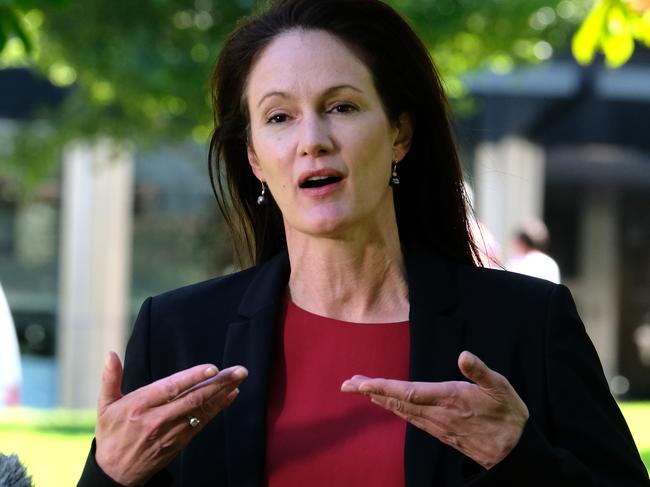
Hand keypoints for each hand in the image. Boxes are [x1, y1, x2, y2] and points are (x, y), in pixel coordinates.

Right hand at [95, 352, 247, 485]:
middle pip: (193, 398)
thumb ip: (111, 378)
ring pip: (200, 410)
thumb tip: (111, 354)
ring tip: (239, 379)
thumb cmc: (112, 434)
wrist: (115, 473)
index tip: (212, 368)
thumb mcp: (106, 406)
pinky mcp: (179, 442)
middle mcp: (156, 419)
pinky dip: (217, 408)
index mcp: (139, 405)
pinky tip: (230, 396)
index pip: (170, 388)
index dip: (193, 378)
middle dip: (218, 383)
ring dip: (222, 394)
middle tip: (239, 371)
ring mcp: (170, 432)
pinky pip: (201, 422)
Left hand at [341, 351, 527, 468]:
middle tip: (347, 383)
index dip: (383, 387)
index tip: (361, 384)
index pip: (408, 392)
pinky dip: (394, 408)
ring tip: (360, 388)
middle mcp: (437, 414)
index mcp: (449, 399)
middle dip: (371, 391)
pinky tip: (387, 404)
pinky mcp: (440, 431)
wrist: (514, 454)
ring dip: (379, 399)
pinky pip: (410, 418)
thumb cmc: (508, 416)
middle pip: (397, 401)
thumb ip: (480, 371)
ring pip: (401, 410)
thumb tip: (463, 355)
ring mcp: (437, 425)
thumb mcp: (501, 388)